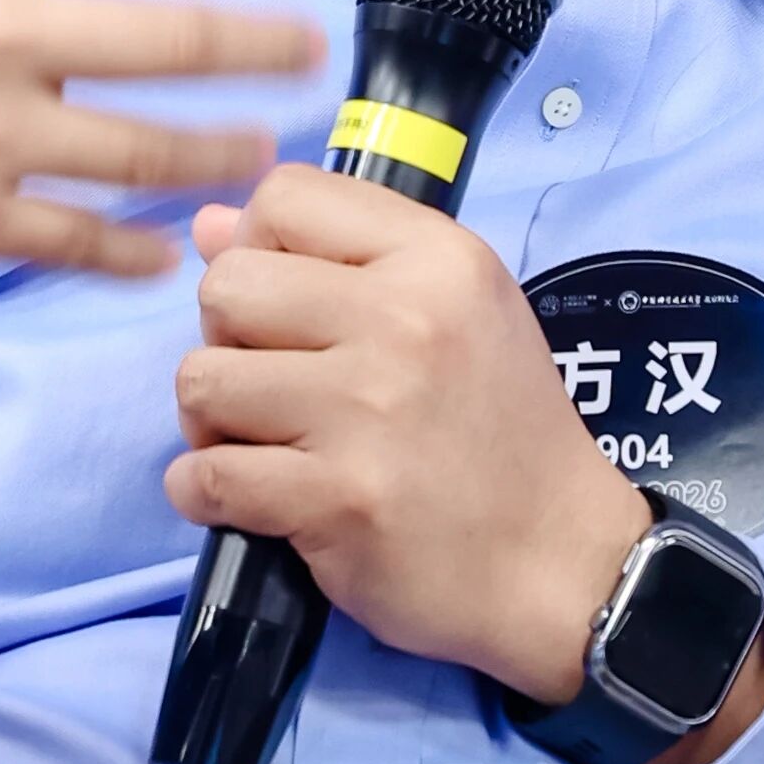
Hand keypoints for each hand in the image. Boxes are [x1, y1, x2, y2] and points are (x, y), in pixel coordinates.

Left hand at [165, 164, 763, 763]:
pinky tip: (248, 501)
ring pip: (201, 380)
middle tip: (270, 386)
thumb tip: (206, 226)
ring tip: (262, 445)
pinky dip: (203, 492)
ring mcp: (368, 410)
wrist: (561, 565)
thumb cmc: (504, 436)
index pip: (284, 198)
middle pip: (226, 286)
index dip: (258, 249)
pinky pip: (205, 474)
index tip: (286, 306)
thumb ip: (338, 260)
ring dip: (212, 422)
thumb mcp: (458, 314)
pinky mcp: (338, 497)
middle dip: (226, 339)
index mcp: (439, 259)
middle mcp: (404, 319)